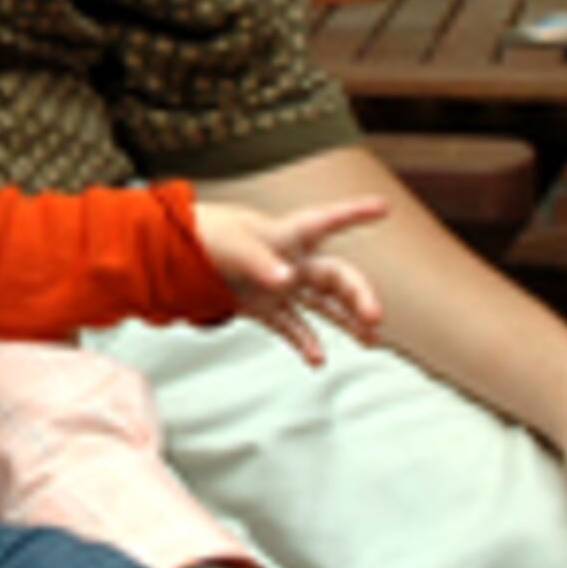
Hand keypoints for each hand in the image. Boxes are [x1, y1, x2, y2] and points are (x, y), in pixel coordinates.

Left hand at [191, 195, 386, 364]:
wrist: (184, 257)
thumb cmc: (213, 238)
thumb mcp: (234, 245)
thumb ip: (260, 263)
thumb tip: (285, 280)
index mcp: (288, 235)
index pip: (327, 220)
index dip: (355, 212)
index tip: (382, 207)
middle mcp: (294, 260)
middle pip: (336, 275)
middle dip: (359, 294)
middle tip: (375, 316)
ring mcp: (284, 286)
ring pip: (325, 305)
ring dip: (347, 322)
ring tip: (371, 341)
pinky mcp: (268, 308)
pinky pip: (293, 327)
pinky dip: (305, 343)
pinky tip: (317, 359)